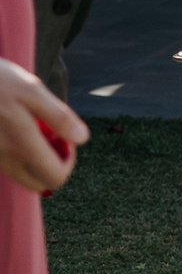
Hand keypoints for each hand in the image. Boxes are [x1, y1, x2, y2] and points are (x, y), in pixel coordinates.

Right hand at [0, 58, 81, 194]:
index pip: (56, 178)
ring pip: (20, 175)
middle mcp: (4, 158)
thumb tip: (81, 138)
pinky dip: (16, 153)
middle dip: (53, 164)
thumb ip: (58, 117)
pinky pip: (5, 165)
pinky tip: (14, 127)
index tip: (65, 138)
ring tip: (32, 128)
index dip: (69, 161)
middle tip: (51, 136)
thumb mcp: (32, 90)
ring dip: (34, 159)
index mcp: (21, 145)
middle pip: (39, 183)